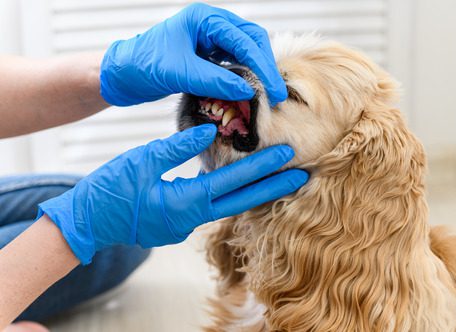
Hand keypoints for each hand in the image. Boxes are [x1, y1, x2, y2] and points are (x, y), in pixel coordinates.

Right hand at [37, 124, 307, 263]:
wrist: (86, 222)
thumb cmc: (109, 191)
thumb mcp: (141, 161)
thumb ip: (178, 147)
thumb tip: (212, 130)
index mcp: (184, 203)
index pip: (233, 183)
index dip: (261, 168)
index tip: (286, 155)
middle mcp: (192, 218)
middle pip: (241, 201)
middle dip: (272, 187)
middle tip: (302, 175)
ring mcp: (186, 223)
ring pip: (229, 205)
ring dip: (255, 191)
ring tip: (279, 178)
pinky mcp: (179, 221)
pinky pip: (213, 205)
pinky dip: (231, 193)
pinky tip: (240, 182)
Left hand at [100, 3, 286, 106]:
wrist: (121, 75)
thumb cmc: (142, 65)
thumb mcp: (180, 72)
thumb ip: (215, 80)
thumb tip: (249, 90)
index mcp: (204, 19)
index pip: (245, 39)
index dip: (263, 66)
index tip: (274, 91)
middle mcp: (211, 25)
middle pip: (251, 42)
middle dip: (264, 68)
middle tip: (275, 95)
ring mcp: (209, 40)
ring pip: (245, 53)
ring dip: (256, 73)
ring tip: (265, 96)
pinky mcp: (207, 56)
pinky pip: (233, 64)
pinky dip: (243, 78)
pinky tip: (247, 93)